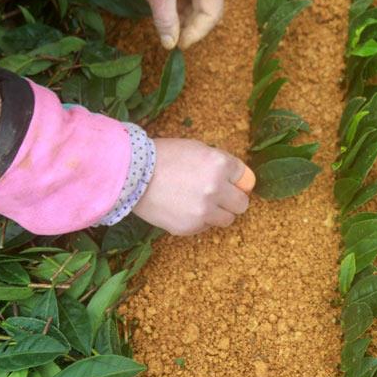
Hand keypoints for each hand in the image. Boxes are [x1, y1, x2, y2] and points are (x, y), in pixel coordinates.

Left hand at [126, 0, 223, 49]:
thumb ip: (167, 20)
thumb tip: (170, 45)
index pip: (212, 14)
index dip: (197, 32)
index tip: (180, 44)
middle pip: (208, 8)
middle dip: (191, 25)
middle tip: (174, 39)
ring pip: (198, 2)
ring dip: (185, 16)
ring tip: (170, 28)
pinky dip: (181, 5)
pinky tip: (168, 14)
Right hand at [132, 139, 255, 235]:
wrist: (131, 174)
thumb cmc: (164, 156)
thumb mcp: (198, 149)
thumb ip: (221, 164)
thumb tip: (240, 181)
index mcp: (220, 164)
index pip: (245, 178)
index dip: (237, 180)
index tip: (230, 182)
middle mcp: (216, 188)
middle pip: (242, 203)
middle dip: (233, 200)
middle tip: (220, 196)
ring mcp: (203, 210)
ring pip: (227, 219)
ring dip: (218, 212)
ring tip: (201, 203)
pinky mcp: (190, 227)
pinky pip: (205, 227)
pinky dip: (199, 220)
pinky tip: (183, 208)